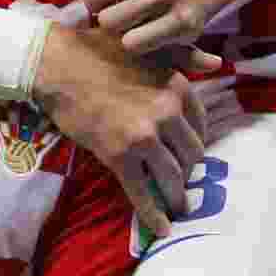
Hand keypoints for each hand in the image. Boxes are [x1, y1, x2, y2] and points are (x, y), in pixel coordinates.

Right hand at [33, 24, 206, 238]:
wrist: (58, 64)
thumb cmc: (100, 50)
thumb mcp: (149, 47)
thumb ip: (186, 56)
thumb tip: (218, 63)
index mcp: (177, 87)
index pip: (201, 125)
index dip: (195, 142)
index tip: (187, 153)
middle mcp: (167, 112)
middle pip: (191, 155)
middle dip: (188, 171)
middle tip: (180, 180)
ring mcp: (144, 136)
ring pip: (172, 178)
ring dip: (175, 196)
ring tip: (175, 206)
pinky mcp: (120, 156)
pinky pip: (143, 193)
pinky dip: (153, 214)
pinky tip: (161, 228)